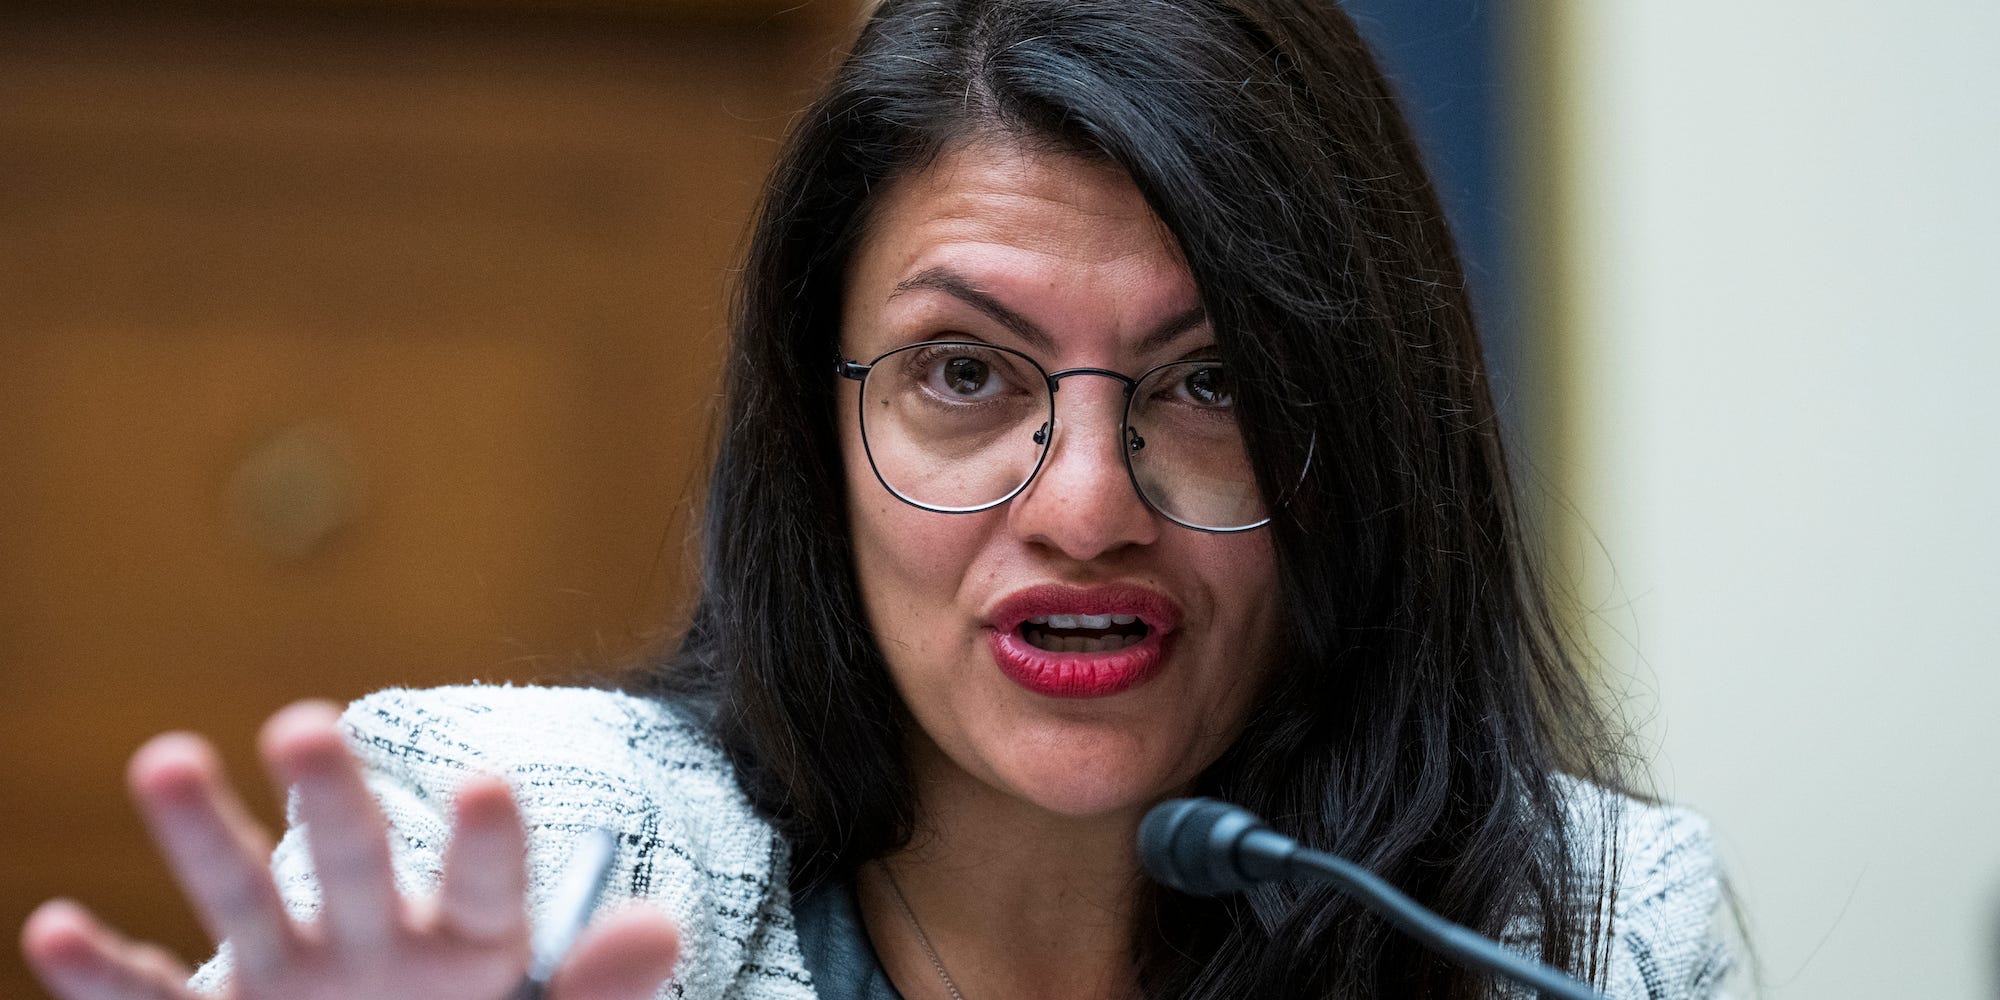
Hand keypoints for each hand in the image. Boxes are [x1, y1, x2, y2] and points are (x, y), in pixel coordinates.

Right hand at [19, 701, 679, 999]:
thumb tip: (664, 928)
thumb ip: (595, 992)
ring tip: (164, 758)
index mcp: (469, 945)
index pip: (488, 890)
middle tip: (306, 723)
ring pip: (243, 899)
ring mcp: (289, 977)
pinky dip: (105, 973)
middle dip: (330, 800)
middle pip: (355, 863)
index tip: (484, 787)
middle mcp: (372, 941)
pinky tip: (52, 928)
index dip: (486, 846)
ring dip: (203, 835)